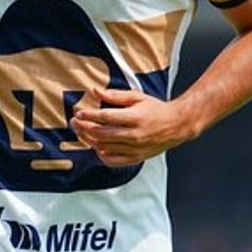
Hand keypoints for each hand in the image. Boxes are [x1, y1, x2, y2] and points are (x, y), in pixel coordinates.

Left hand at [70, 87, 195, 166]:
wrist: (176, 125)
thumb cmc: (156, 109)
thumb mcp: (137, 97)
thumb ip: (115, 95)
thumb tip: (95, 90)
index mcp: (135, 117)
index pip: (106, 117)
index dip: (90, 115)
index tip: (79, 113)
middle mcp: (134, 135)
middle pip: (102, 133)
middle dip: (84, 128)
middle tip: (75, 122)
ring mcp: (135, 149)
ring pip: (105, 147)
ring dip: (89, 140)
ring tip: (81, 132)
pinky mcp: (136, 158)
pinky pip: (113, 161)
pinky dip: (102, 155)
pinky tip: (96, 147)